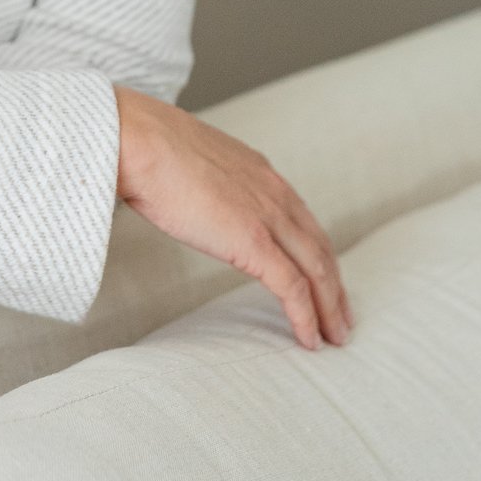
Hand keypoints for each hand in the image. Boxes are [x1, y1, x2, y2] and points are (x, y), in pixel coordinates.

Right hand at [113, 84, 353, 350]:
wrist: (138, 141)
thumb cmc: (147, 148)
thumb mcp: (192, 161)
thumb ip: (206, 182)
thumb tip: (192, 197)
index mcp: (259, 171)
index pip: (302, 219)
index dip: (317, 253)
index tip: (322, 278)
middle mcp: (274, 192)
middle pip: (320, 247)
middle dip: (335, 286)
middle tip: (342, 317)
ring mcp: (267, 216)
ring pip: (317, 269)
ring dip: (330, 307)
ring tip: (335, 336)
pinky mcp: (253, 242)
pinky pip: (292, 288)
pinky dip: (306, 316)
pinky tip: (310, 339)